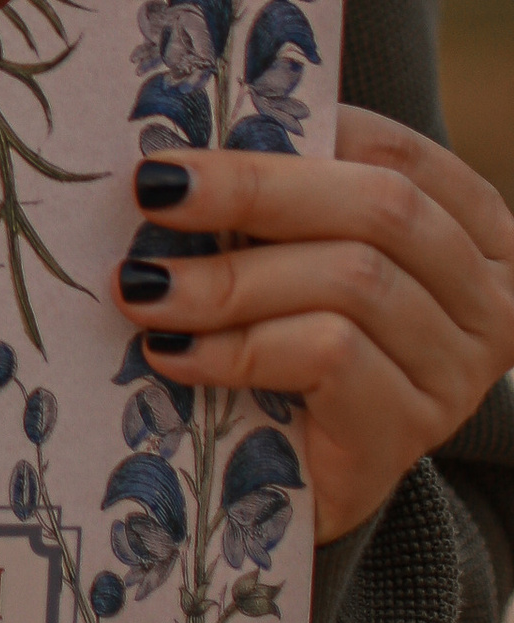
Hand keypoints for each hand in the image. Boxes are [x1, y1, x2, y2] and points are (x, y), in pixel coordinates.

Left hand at [116, 112, 513, 541]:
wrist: (288, 490)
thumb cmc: (288, 351)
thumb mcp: (299, 259)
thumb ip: (281, 200)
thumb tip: (189, 148)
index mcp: (473, 231)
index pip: (397, 153)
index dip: (304, 132)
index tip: (204, 135)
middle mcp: (486, 300)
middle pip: (383, 208)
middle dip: (254, 189)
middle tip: (154, 191)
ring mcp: (456, 372)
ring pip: (352, 280)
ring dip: (229, 278)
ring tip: (143, 286)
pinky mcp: (406, 432)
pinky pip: (331, 357)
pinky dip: (240, 346)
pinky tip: (175, 352)